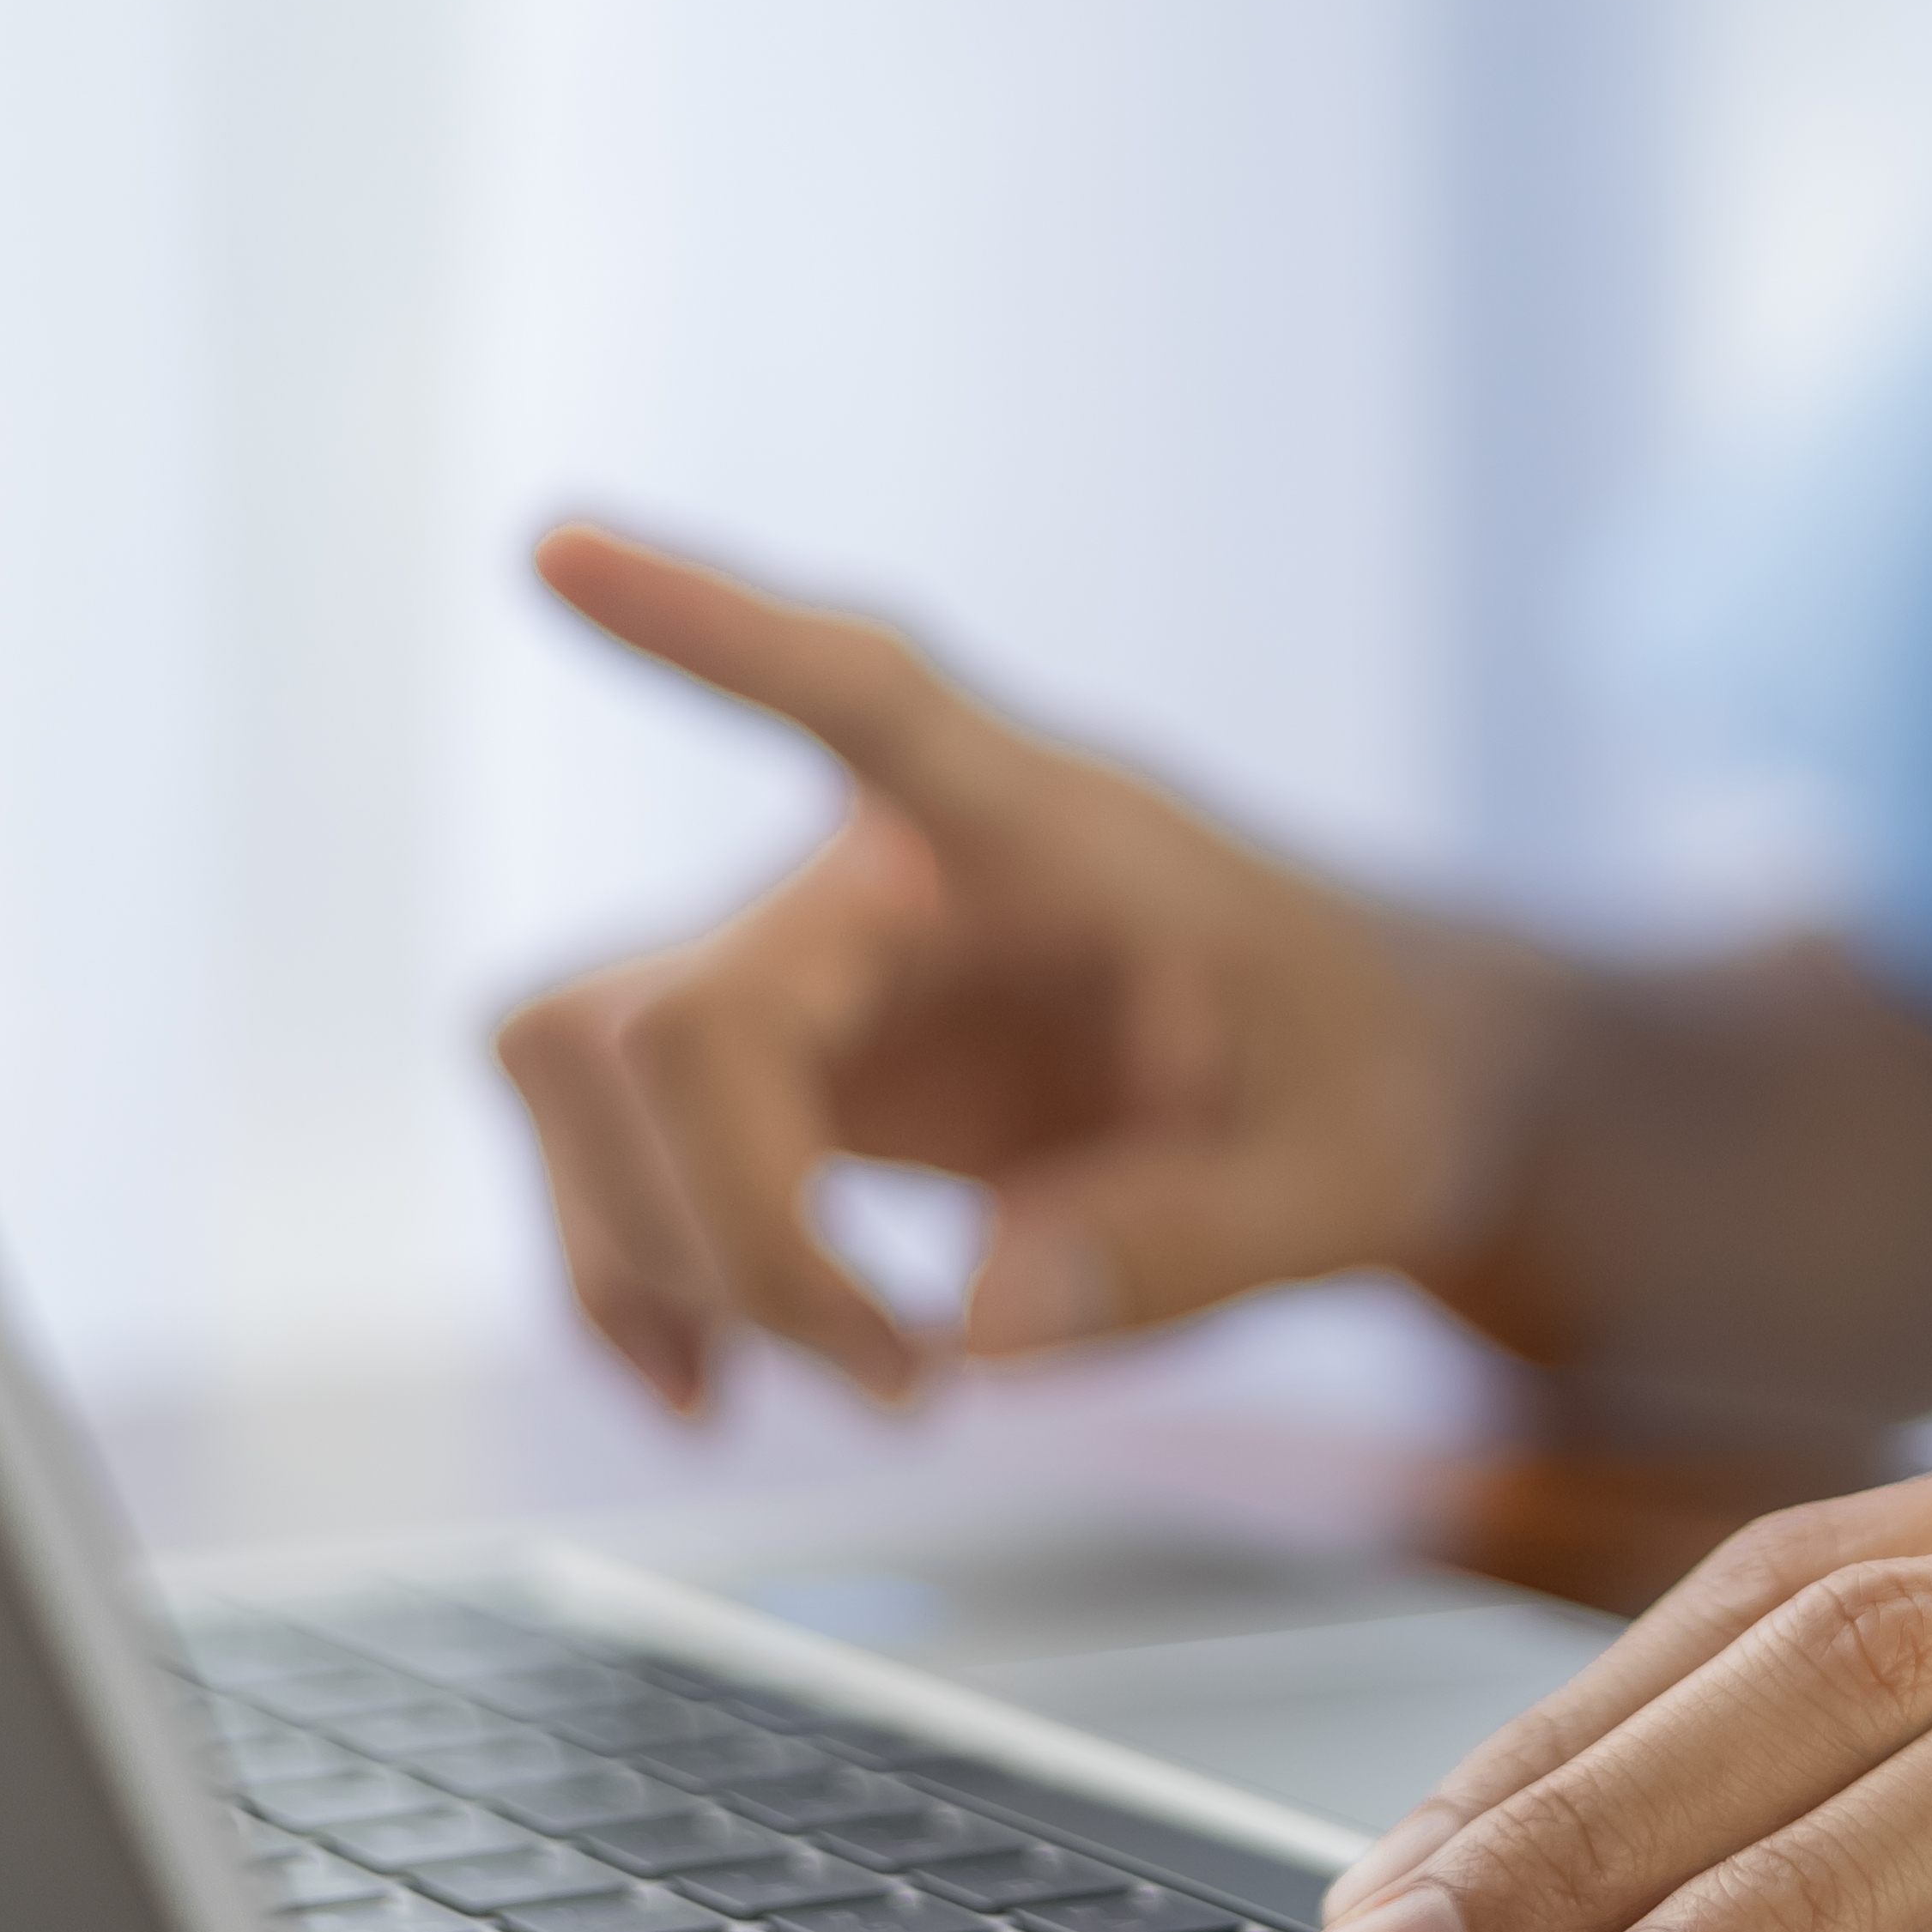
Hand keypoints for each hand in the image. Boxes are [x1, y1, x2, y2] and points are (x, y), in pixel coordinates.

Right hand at [491, 526, 1501, 1410]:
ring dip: (672, 1259)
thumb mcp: (1363, 1172)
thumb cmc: (1370, 1080)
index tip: (561, 550)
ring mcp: (805, 963)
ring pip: (581, 1068)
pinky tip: (711, 1382)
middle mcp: (884, 867)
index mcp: (1052, 828)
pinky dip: (626, 1278)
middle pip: (673, 1014)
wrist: (1365, 1091)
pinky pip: (594, 1144)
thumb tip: (982, 1322)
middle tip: (913, 1378)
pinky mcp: (766, 1067)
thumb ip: (1197, 1239)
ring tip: (879, 1380)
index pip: (868, 694)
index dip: (712, 631)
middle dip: (744, 1233)